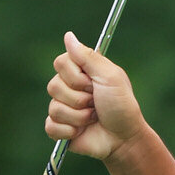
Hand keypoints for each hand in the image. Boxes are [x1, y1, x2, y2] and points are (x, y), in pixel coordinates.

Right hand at [45, 32, 144, 159]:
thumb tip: (68, 35)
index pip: (60, 62)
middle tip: (96, 102)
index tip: (93, 84)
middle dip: (79, 98)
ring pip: (54, 108)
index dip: (76, 76)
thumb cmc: (122, 105)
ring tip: (93, 118)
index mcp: (81, 72)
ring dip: (78, 116)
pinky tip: (81, 131)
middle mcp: (69, 88)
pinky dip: (68, 131)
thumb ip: (88, 57)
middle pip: (53, 86)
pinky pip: (50, 126)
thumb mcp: (109, 76)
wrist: (124, 138)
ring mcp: (63, 108)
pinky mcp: (60, 128)